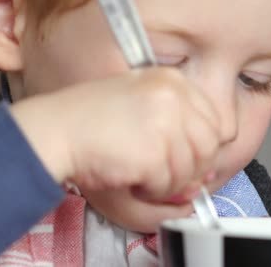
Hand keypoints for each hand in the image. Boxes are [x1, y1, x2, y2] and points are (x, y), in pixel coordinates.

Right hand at [10, 68, 221, 201]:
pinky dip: (151, 191)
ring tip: (140, 173)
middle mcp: (174, 96)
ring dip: (167, 183)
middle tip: (161, 173)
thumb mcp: (140, 107)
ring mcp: (165, 121)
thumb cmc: (91, 122)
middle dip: (189, 169)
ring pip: (191, 170)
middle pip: (209, 147)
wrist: (56, 129)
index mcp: (172, 80)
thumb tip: (211, 170)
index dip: (203, 147)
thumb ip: (179, 131)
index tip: (185, 157)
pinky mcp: (154, 151)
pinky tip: (131, 178)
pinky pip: (169, 184)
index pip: (214, 120)